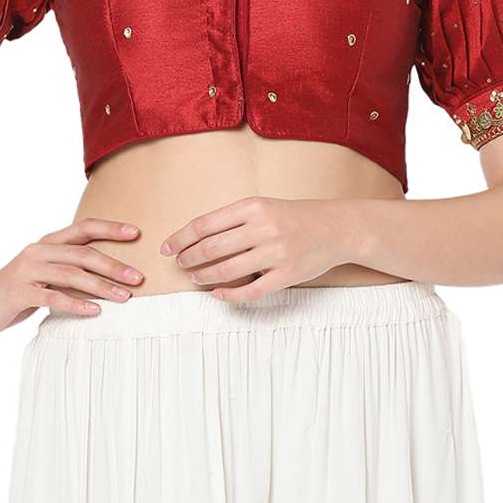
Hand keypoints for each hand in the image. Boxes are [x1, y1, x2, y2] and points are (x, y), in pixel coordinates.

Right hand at [0, 218, 145, 332]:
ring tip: (124, 297)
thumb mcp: (44, 272)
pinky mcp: (19, 292)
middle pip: (83, 253)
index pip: (83, 228)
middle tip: (138, 277)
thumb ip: (68, 268)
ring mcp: (28, 270)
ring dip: (101, 285)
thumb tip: (108, 273)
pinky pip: (53, 296)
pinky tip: (94, 311)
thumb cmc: (17, 289)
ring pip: (71, 274)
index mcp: (48, 243)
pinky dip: (76, 304)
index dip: (110, 229)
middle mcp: (39, 251)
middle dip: (114, 264)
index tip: (136, 233)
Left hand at [160, 196, 352, 301]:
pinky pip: (251, 290)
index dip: (181, 237)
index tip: (167, 247)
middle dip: (188, 258)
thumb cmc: (293, 217)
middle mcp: (263, 228)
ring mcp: (276, 253)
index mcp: (253, 207)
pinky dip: (229, 295)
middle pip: (212, 247)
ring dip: (205, 276)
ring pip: (228, 270)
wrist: (335, 227)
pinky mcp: (287, 275)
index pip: (205, 224)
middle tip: (179, 263)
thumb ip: (234, 220)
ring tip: (195, 277)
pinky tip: (217, 294)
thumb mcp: (263, 207)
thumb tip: (196, 237)